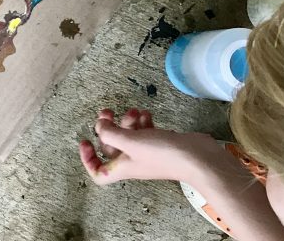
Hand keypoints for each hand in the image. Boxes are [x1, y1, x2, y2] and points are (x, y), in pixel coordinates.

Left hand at [79, 108, 220, 185]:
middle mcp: (133, 161)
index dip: (88, 160)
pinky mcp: (161, 144)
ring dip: (127, 121)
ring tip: (134, 111)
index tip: (85, 141)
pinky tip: (147, 114)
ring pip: (129, 136)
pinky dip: (143, 122)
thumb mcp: (130, 142)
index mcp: (123, 167)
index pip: (99, 173)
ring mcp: (147, 152)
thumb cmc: (163, 154)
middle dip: (108, 128)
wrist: (198, 159)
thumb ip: (110, 133)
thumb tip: (98, 127)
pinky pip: (145, 131)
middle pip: (112, 147)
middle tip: (107, 111)